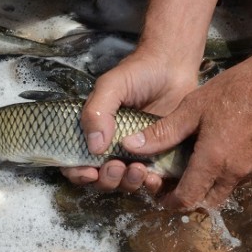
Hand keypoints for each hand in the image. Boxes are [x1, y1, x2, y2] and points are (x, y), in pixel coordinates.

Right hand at [60, 46, 197, 191]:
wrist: (174, 66)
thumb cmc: (138, 73)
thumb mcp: (111, 86)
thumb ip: (97, 112)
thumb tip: (94, 147)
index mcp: (95, 133)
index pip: (77, 162)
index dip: (79, 173)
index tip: (89, 171)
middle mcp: (114, 148)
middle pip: (101, 179)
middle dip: (106, 179)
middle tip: (116, 166)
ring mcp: (138, 155)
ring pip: (125, 183)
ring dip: (128, 183)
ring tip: (138, 169)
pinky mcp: (160, 158)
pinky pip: (152, 181)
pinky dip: (150, 184)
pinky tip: (153, 176)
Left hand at [121, 52, 251, 208]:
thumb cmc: (234, 89)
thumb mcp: (192, 108)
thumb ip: (162, 133)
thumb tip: (130, 146)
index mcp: (213, 160)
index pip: (187, 198)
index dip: (170, 202)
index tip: (160, 195)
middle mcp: (235, 172)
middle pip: (207, 202)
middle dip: (189, 198)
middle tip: (175, 183)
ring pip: (225, 191)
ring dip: (208, 186)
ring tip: (195, 165)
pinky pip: (241, 179)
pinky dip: (226, 174)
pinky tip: (220, 153)